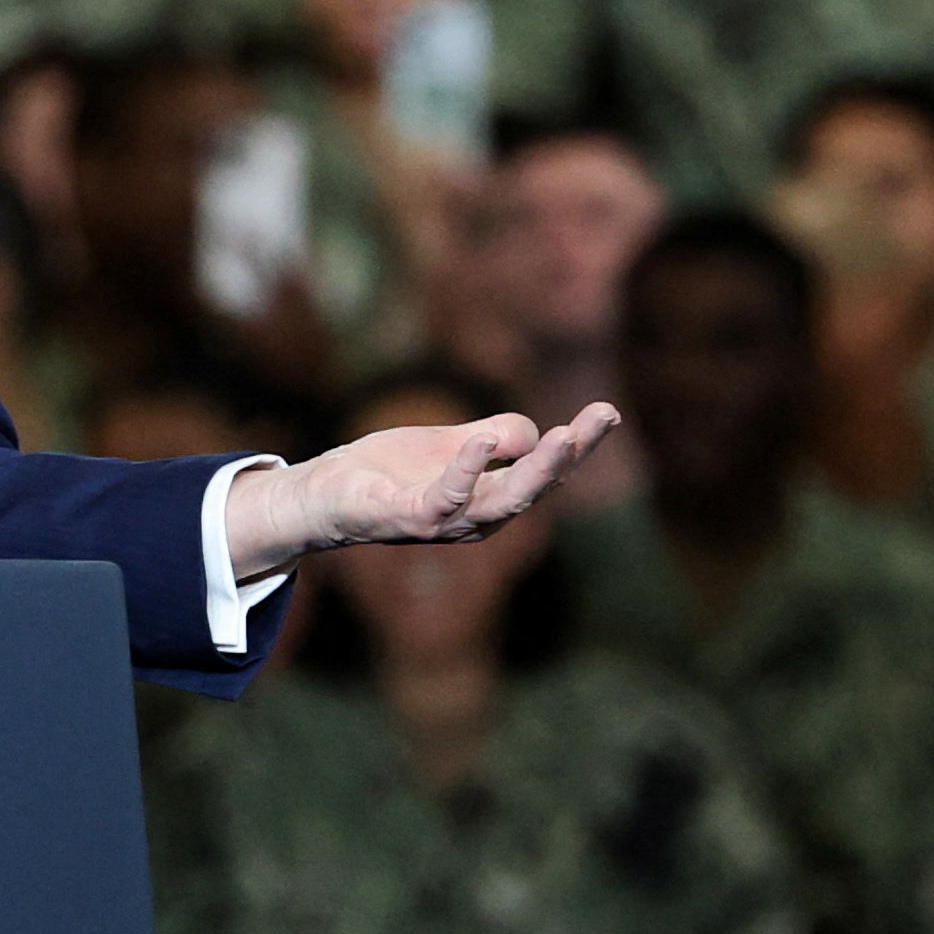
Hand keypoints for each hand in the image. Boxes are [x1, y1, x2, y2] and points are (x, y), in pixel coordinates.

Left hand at [225, 403, 619, 579]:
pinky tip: (481, 440)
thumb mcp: (448, 444)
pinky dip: (466, 471)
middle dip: (574, 453)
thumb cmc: (387, 472)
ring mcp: (447, 522)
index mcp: (490, 498)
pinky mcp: (410, 518)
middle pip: (537, 486)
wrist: (325, 497)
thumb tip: (534, 432)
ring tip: (566, 435)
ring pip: (505, 500)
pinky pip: (445, 498)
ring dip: (538, 469)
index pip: (543, 470)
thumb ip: (491, 437)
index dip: (578, 444)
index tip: (608, 411)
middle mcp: (478, 518)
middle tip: (604, 415)